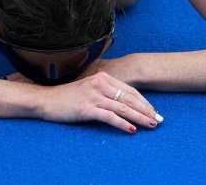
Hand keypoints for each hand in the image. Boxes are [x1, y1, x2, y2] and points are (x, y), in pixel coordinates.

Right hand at [32, 71, 162, 133]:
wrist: (46, 100)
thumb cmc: (68, 97)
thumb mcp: (89, 88)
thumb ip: (105, 92)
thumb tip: (124, 103)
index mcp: (103, 77)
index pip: (129, 90)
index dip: (144, 101)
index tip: (154, 111)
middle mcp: (100, 84)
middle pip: (129, 98)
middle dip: (147, 110)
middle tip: (159, 120)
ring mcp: (94, 96)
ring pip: (123, 107)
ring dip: (140, 117)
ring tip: (151, 124)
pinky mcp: (87, 108)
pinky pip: (109, 117)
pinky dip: (122, 123)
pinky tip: (132, 129)